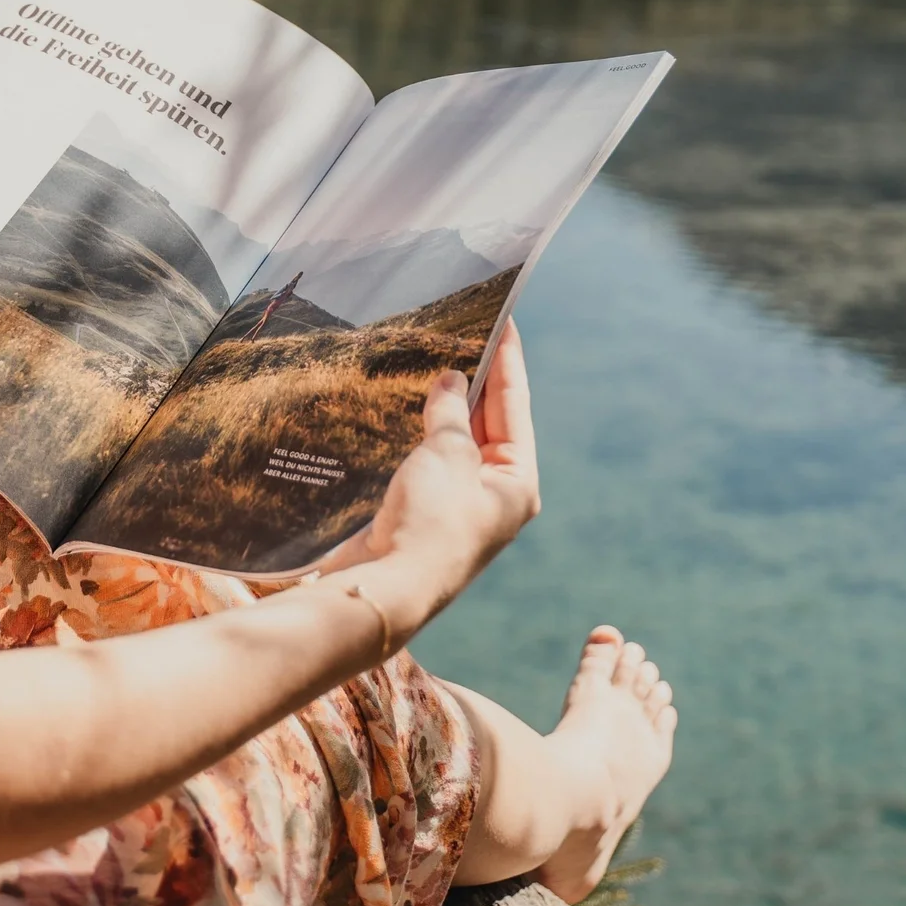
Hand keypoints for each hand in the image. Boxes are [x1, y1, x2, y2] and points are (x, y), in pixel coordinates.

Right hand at [321, 318, 539, 633]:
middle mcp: (494, 492)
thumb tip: (451, 380)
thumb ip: (450, 413)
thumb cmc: (430, 522)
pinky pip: (429, 455)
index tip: (505, 318)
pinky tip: (408, 401)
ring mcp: (458, 502)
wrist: (388, 587)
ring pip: (457, 437)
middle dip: (477, 376)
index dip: (507, 359)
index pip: (514, 405)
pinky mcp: (424, 508)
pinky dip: (421, 427)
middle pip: (490, 421)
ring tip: (437, 353)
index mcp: (517, 482)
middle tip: (469, 327)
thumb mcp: (447, 456)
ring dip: (446, 401)